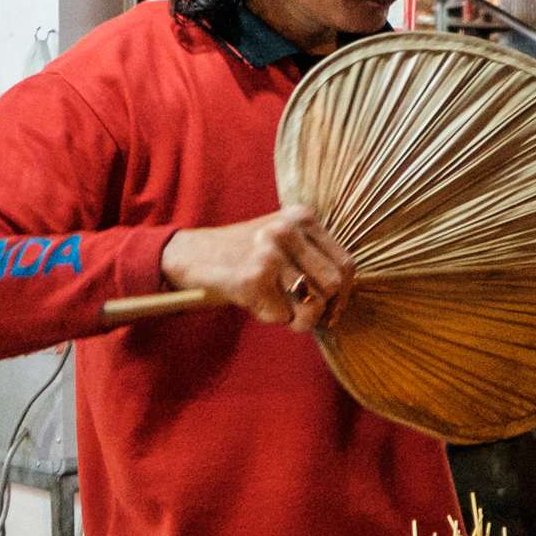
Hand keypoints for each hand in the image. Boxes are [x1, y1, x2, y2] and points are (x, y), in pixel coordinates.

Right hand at [160, 207, 354, 330]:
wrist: (190, 254)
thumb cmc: (243, 254)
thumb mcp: (284, 240)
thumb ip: (316, 260)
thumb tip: (342, 304)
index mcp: (302, 217)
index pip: (346, 264)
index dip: (344, 295)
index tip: (333, 309)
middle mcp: (288, 230)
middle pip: (334, 285)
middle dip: (323, 309)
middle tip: (303, 314)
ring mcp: (270, 252)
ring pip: (311, 305)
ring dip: (296, 319)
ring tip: (276, 307)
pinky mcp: (253, 278)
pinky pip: (281, 316)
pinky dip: (269, 317)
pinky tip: (252, 302)